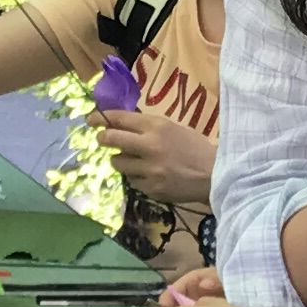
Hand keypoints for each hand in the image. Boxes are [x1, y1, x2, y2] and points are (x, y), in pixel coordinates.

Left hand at [93, 105, 212, 205]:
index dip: (102, 118)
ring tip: (132, 160)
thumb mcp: (173, 128)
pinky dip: (137, 177)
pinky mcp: (151, 188)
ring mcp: (149, 170)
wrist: (215, 175)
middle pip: (112, 139)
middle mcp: (150, 146)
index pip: (120, 119)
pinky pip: (133, 180)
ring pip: (118, 163)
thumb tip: (121, 124)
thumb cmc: (195, 148)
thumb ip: (148, 127)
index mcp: (157, 127)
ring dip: (121, 160)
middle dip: (103, 138)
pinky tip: (150, 175)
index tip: (92, 119)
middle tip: (102, 138)